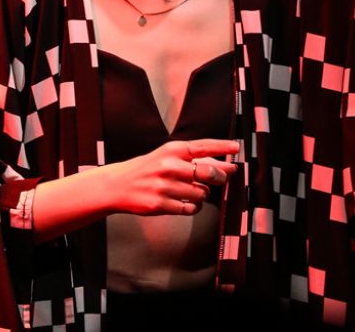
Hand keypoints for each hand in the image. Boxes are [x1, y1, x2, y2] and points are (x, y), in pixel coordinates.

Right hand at [107, 138, 239, 216]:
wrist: (118, 185)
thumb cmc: (149, 169)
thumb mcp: (168, 156)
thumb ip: (195, 159)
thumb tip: (227, 166)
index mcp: (172, 150)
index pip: (203, 146)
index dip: (222, 147)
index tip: (236, 148)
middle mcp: (169, 166)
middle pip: (208, 172)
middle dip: (219, 177)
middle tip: (221, 178)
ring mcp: (164, 186)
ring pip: (201, 193)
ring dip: (203, 194)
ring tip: (193, 191)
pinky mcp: (160, 204)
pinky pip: (190, 208)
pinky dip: (193, 207)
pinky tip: (187, 202)